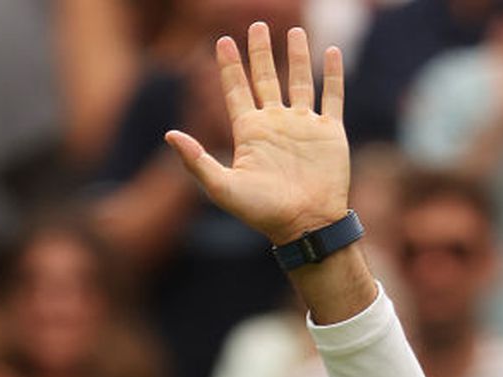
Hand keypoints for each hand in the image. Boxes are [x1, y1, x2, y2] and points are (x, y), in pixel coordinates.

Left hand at [165, 23, 348, 246]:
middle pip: (265, 79)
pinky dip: (333, 75)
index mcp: (250, 133)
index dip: (229, 67)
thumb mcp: (223, 188)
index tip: (222, 41)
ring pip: (299, 81)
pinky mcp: (329, 133)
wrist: (305, 225)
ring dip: (296, 56)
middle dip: (259, 52)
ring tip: (294, 30)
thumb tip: (169, 134)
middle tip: (255, 25)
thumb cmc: (263, 213)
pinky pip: (332, 96)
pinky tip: (331, 52)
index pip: (237, 90)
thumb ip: (196, 161)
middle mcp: (275, 125)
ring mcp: (303, 127)